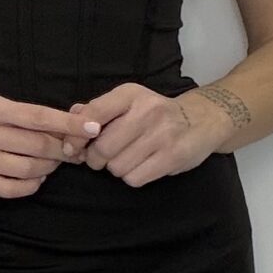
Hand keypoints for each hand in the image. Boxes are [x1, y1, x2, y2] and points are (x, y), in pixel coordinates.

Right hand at [0, 92, 101, 197]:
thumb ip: (26, 115)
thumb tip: (69, 125)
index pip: (38, 117)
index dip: (68, 124)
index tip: (92, 128)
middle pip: (37, 146)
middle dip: (63, 149)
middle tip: (74, 151)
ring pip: (28, 169)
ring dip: (49, 168)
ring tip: (51, 163)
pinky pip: (11, 189)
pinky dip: (32, 186)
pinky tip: (36, 179)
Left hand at [64, 83, 223, 186]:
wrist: (201, 120)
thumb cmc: (155, 113)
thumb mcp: (129, 102)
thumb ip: (99, 109)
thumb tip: (71, 115)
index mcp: (131, 94)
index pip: (93, 113)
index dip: (76, 135)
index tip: (74, 147)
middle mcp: (147, 111)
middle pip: (102, 148)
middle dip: (95, 158)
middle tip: (101, 158)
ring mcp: (162, 135)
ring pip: (117, 167)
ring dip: (116, 168)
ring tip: (128, 158)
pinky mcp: (173, 157)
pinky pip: (134, 179)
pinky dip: (132, 177)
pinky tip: (141, 166)